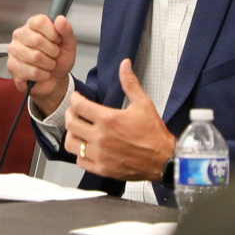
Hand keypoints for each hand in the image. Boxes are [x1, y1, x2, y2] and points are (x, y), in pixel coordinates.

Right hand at [6, 14, 76, 115]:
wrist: (55, 79)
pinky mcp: (12, 66)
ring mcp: (14, 51)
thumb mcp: (68, 44)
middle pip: (37, 40)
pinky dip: (43, 75)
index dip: (53, 33)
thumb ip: (66, 30)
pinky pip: (33, 71)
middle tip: (53, 55)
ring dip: (48, 65)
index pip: (40, 22)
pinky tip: (42, 73)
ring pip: (35, 57)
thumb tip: (61, 19)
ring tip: (48, 64)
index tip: (57, 41)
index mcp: (32, 25)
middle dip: (52, 52)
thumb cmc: (59, 60)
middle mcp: (20, 35)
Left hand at [61, 60, 174, 182]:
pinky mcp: (101, 169)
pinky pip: (79, 161)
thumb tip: (125, 65)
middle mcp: (101, 137)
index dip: (74, 99)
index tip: (77, 99)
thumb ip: (130, 83)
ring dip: (72, 135)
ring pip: (71, 144)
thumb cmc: (154, 134)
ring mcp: (100, 155)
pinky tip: (86, 148)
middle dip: (70, 114)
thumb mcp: (143, 103)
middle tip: (75, 112)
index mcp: (109, 119)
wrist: (163, 159)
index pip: (78, 106)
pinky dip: (79, 154)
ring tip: (78, 130)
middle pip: (71, 123)